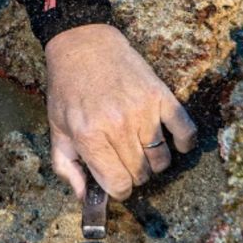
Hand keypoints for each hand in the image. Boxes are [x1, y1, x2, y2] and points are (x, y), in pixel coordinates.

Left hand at [44, 23, 196, 199]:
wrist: (84, 44)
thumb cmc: (68, 88)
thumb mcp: (57, 127)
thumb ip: (67, 166)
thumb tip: (83, 197)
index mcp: (90, 136)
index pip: (117, 184)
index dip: (118, 189)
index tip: (116, 182)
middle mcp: (117, 126)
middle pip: (141, 174)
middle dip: (133, 175)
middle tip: (124, 161)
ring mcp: (142, 111)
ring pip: (162, 160)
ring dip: (154, 162)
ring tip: (142, 149)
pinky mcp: (161, 96)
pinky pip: (185, 131)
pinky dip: (184, 143)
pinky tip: (174, 143)